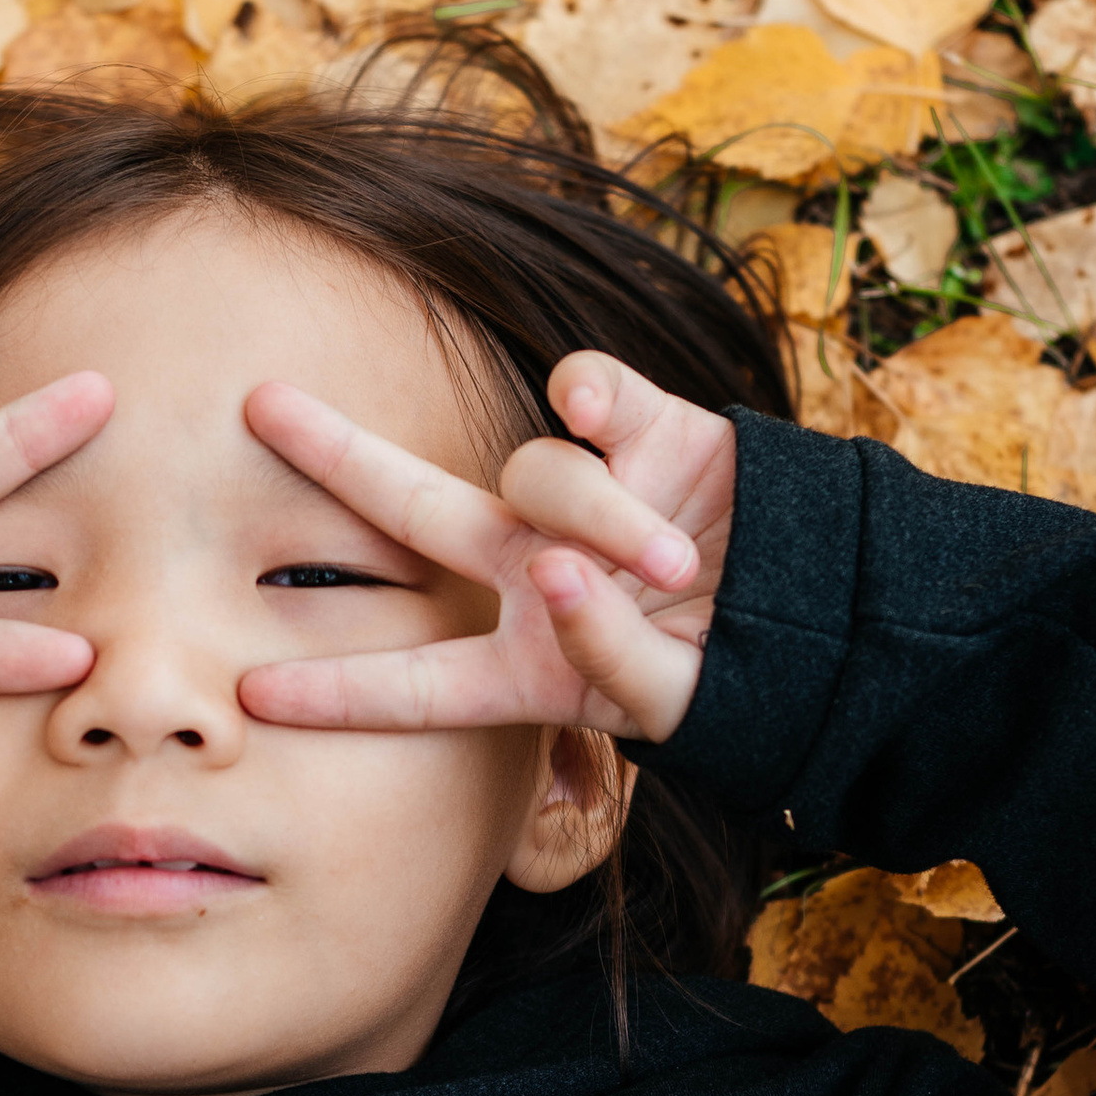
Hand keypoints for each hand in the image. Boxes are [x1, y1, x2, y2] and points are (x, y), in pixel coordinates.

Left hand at [236, 354, 737, 745]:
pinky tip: (603, 413)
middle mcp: (536, 570)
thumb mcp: (673, 703)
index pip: (415, 683)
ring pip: (540, 472)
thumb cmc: (746, 681)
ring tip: (674, 569)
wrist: (842, 619)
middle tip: (257, 404)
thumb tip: (559, 570)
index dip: (337, 691)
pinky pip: (590, 393)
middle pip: (414, 512)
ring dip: (602, 516)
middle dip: (338, 457)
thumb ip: (610, 654)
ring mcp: (588, 499)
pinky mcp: (652, 434)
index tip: (252, 694)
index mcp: (525, 663)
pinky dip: (591, 396)